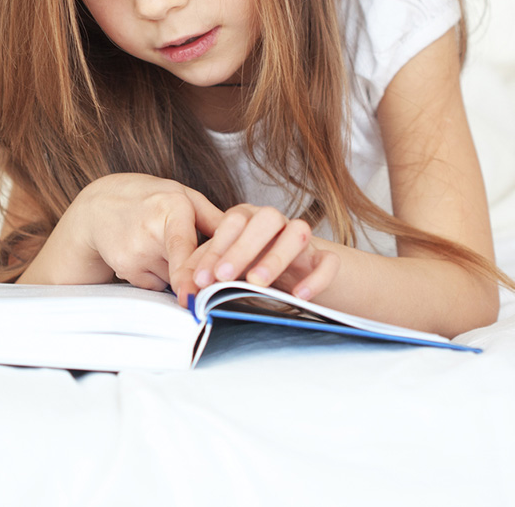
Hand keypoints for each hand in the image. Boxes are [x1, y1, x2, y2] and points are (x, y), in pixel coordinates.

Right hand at [59, 173, 224, 291]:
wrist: (99, 204)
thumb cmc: (150, 198)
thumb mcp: (183, 195)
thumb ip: (214, 218)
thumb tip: (248, 240)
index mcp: (171, 206)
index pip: (182, 245)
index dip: (190, 273)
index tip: (195, 296)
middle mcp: (150, 229)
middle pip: (183, 268)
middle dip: (195, 276)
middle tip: (201, 292)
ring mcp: (134, 251)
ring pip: (170, 279)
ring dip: (174, 272)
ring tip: (159, 246)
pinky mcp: (124, 267)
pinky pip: (154, 284)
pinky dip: (156, 275)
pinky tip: (146, 254)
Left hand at [172, 204, 339, 304]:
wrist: (298, 273)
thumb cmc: (252, 264)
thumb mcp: (227, 266)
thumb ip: (205, 272)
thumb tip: (185, 291)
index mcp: (249, 218)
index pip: (233, 222)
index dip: (216, 249)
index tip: (202, 279)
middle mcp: (278, 223)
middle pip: (266, 218)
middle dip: (243, 247)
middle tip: (224, 276)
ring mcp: (304, 239)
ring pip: (299, 232)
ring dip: (277, 256)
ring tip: (257, 283)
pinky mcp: (325, 259)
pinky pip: (328, 262)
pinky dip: (316, 278)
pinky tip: (300, 296)